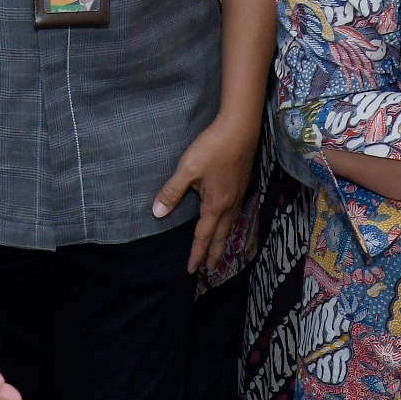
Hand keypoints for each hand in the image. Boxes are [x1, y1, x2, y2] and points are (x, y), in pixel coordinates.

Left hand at [153, 114, 261, 272]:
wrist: (240, 129)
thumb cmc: (212, 148)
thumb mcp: (187, 169)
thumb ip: (172, 192)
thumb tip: (157, 213)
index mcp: (215, 205)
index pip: (204, 236)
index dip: (196, 254)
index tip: (192, 270)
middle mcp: (230, 204)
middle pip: (223, 236)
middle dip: (215, 254)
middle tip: (211, 269)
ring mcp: (239, 194)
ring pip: (232, 224)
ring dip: (225, 239)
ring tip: (221, 249)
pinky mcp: (243, 183)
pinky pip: (236, 212)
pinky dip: (232, 223)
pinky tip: (230, 218)